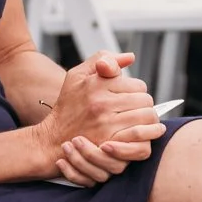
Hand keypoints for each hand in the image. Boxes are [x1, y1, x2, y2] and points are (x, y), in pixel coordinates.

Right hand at [38, 52, 166, 186]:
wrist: (54, 137)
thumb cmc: (67, 105)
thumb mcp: (77, 75)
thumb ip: (103, 59)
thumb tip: (130, 57)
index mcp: (96, 85)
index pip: (138, 85)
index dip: (136, 91)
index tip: (128, 97)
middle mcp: (102, 104)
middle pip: (146, 101)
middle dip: (144, 105)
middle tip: (134, 110)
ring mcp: (107, 125)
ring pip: (147, 118)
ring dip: (147, 120)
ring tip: (137, 121)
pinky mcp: (110, 144)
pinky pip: (142, 137)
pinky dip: (145, 135)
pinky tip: (139, 133)